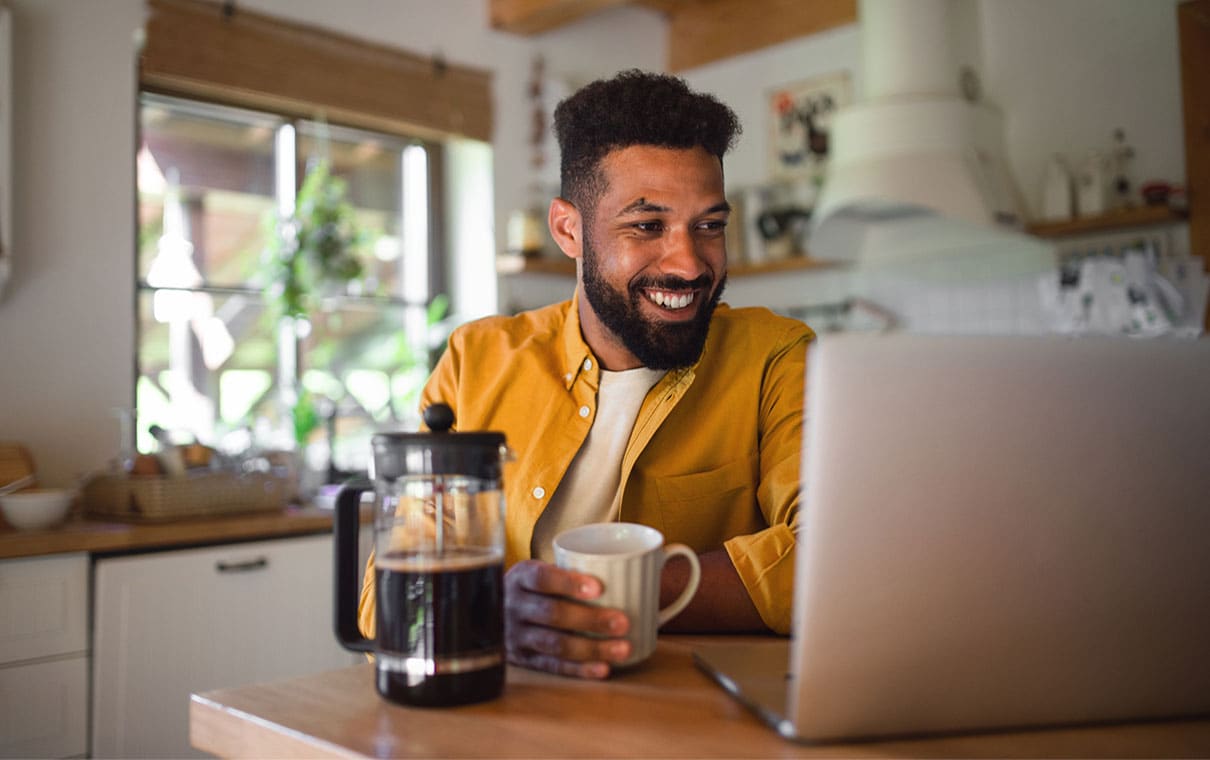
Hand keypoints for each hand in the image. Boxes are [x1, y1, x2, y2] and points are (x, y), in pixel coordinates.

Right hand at [504, 559, 631, 678]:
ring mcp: (515, 635)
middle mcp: (513, 605)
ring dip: (592, 648)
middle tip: (623, 622)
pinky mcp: (522, 660)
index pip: (541, 578)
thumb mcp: (542, 571)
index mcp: (520, 576)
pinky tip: (603, 668)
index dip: (568, 583)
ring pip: (554, 644)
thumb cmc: (536, 587)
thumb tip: (632, 568)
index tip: (600, 588)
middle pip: (552, 613)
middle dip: (590, 620)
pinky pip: (552, 666)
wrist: (495, 610)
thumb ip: (572, 570)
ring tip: (623, 648)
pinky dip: (580, 669)